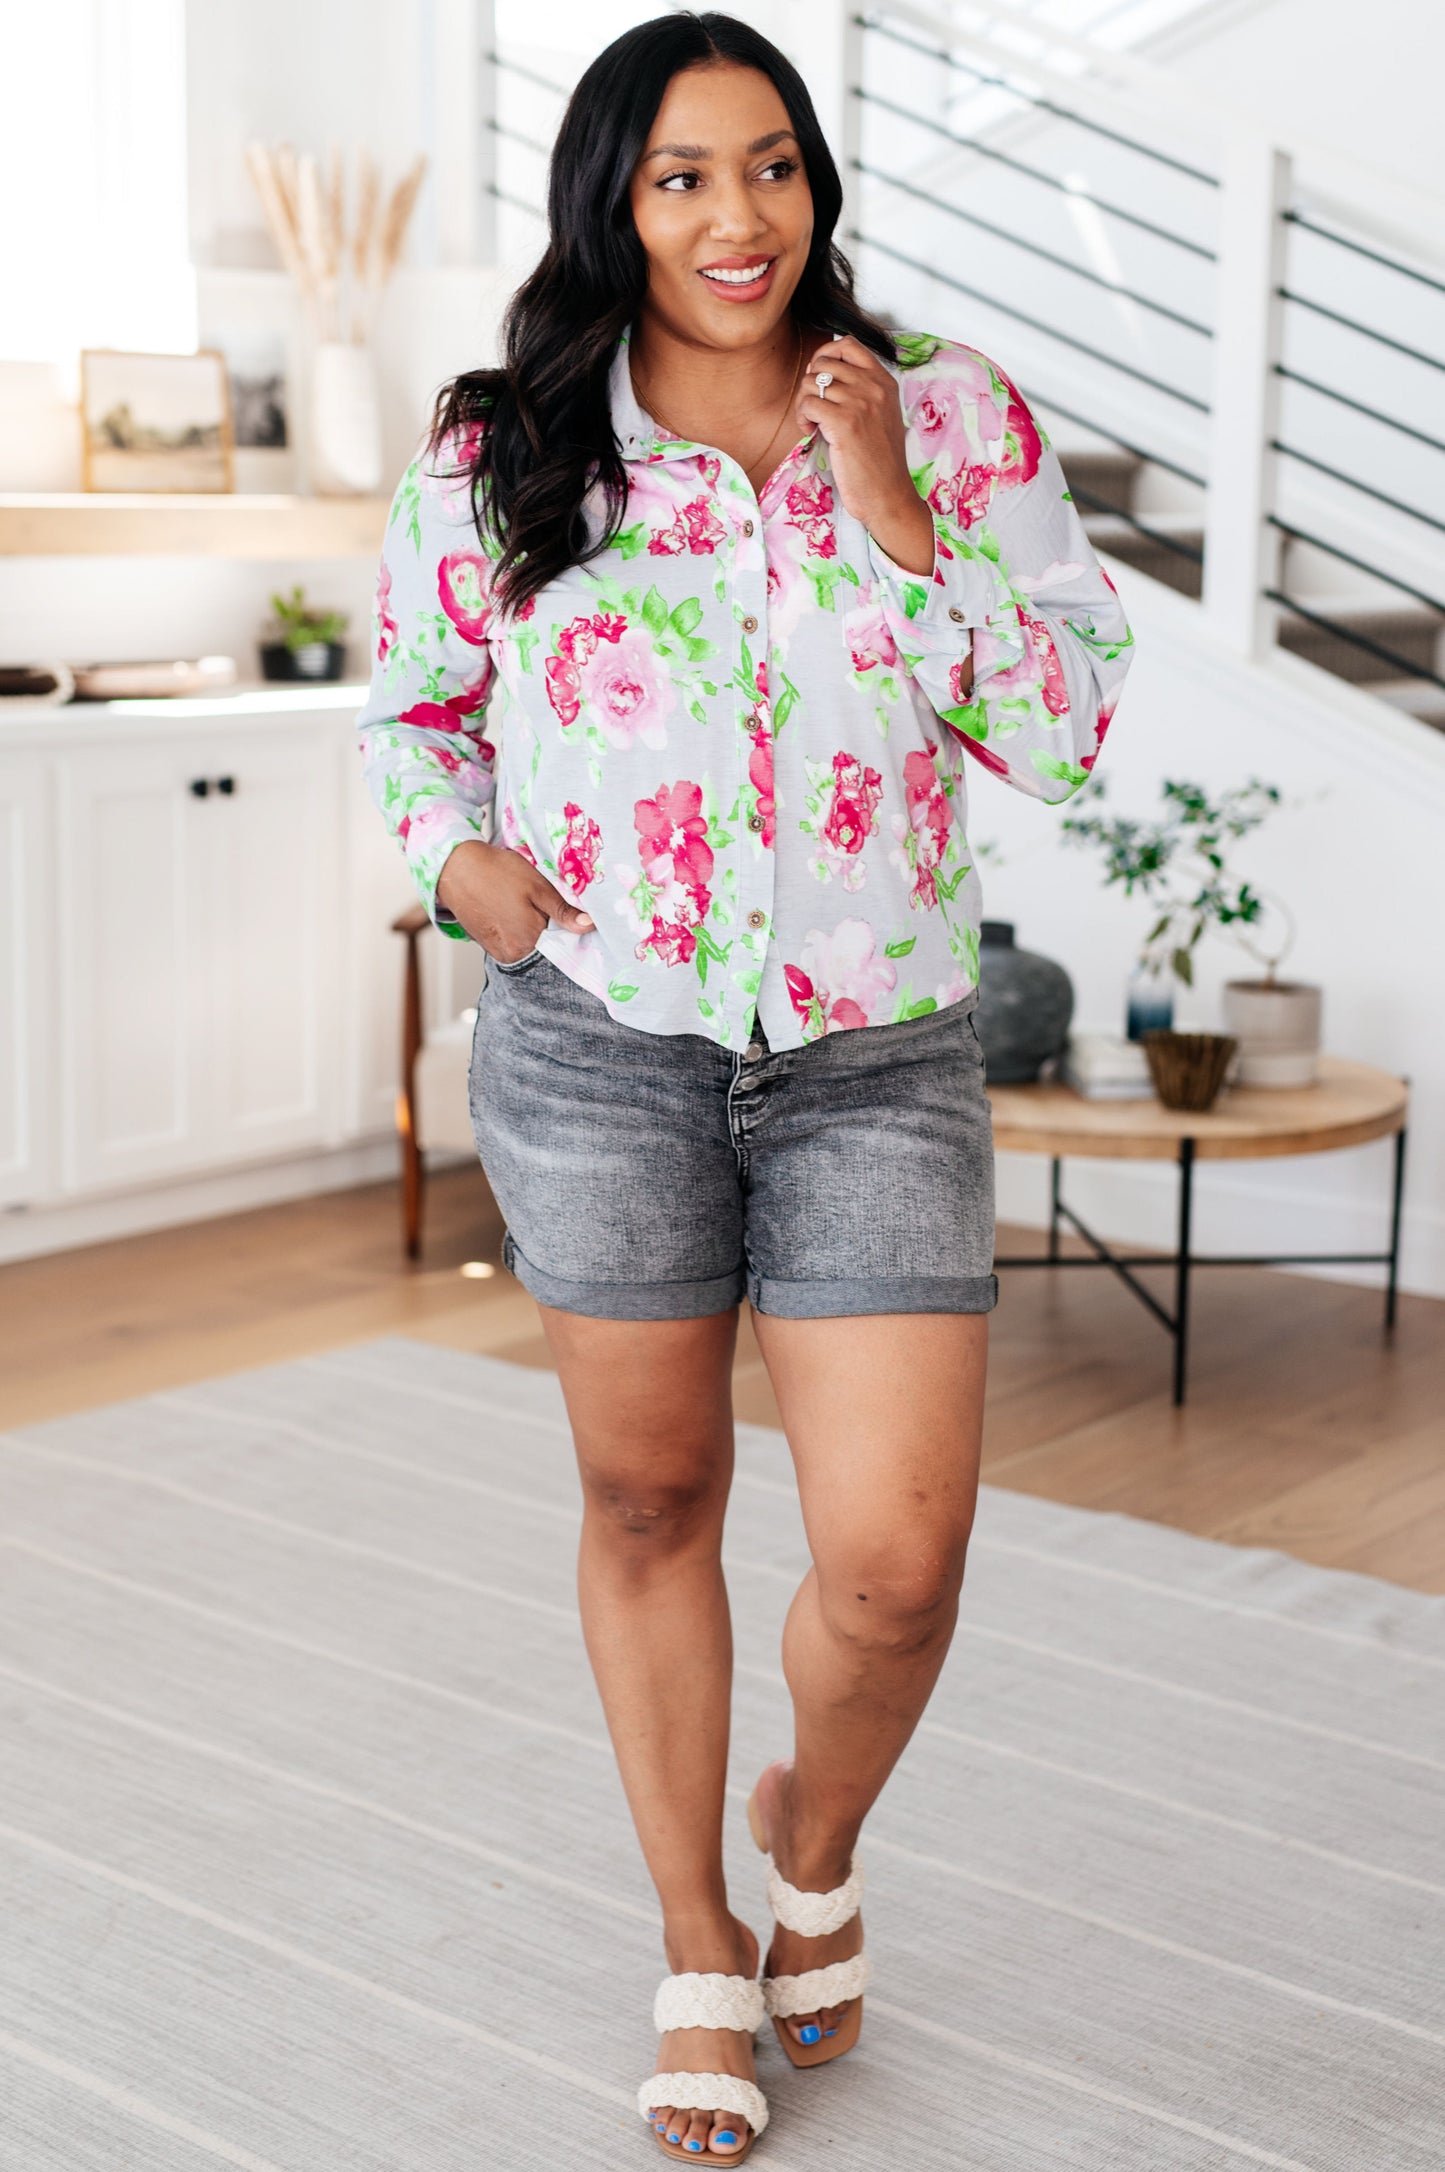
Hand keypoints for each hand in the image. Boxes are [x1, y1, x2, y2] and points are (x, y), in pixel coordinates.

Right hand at [435, 840, 592, 959]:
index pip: (563, 944)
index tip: (568, 911)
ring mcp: (498, 952)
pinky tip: (512, 910)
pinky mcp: (488, 945)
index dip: (568, 927)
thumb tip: (589, 926)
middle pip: (545, 946)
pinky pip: (513, 942)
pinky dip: (517, 930)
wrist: (455, 867)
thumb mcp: (537, 886)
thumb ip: (563, 911)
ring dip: (533, 929)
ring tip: (524, 905)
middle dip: (550, 929)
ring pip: (529, 944)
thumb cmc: (496, 872)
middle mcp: (513, 954)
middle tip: (542, 903)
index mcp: (529, 941)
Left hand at [796, 336, 935, 575]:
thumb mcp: (880, 416)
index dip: (825, 355)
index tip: (820, 378)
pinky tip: (811, 432)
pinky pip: (808, 403)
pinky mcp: (844, 423)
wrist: (888, 495)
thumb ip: (862, 392)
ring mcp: (860, 403)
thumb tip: (825, 376)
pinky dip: (803, 418)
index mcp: (884, 382)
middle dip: (810, 384)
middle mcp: (873, 387)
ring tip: (812, 424)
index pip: (848, 345)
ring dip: (804, 403)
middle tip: (814, 408)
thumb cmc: (880, 462)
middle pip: (824, 363)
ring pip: (812, 383)